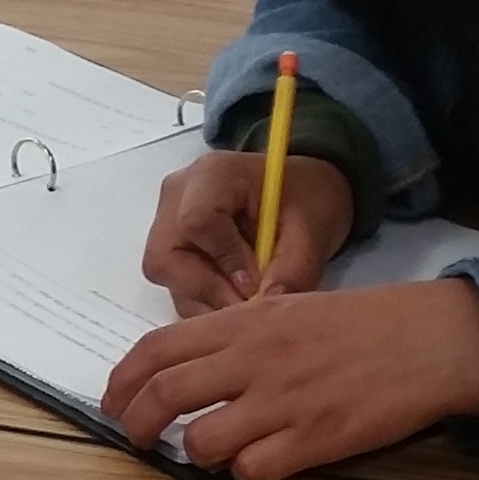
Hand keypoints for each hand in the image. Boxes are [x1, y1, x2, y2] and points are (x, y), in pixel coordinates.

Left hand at [99, 279, 478, 479]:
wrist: (431, 339)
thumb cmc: (364, 323)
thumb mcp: (292, 308)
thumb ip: (240, 334)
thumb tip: (192, 366)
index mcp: (245, 323)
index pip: (158, 349)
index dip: (123, 379)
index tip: (112, 400)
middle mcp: (254, 359)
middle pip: (165, 395)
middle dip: (136, 423)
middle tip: (135, 438)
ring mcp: (283, 402)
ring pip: (202, 440)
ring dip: (192, 454)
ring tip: (204, 452)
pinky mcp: (313, 440)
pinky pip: (252, 470)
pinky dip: (243, 473)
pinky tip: (256, 463)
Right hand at [141, 150, 357, 312]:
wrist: (300, 194)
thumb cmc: (306, 199)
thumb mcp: (312, 231)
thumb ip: (293, 269)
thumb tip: (267, 304)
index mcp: (213, 175)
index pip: (197, 221)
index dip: (224, 260)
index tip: (257, 284)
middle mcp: (177, 196)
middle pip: (166, 256)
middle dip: (208, 290)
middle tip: (249, 304)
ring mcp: (167, 222)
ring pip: (167, 277)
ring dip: (208, 300)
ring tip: (248, 301)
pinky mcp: (171, 248)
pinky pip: (175, 285)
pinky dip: (205, 301)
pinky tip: (236, 296)